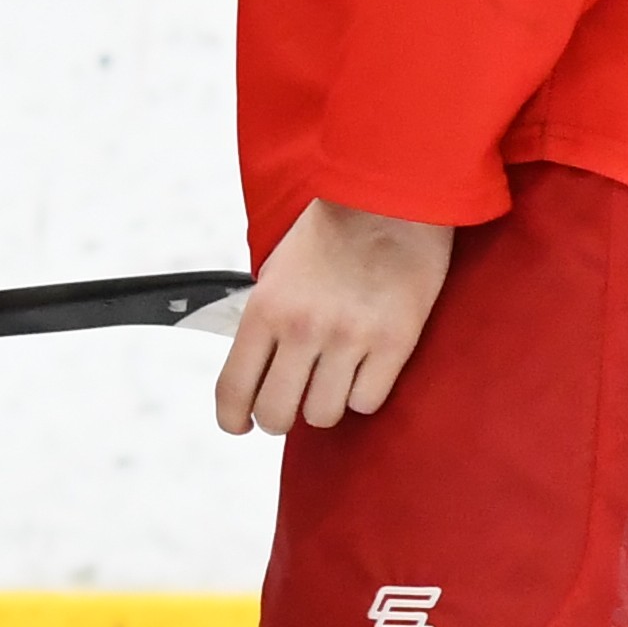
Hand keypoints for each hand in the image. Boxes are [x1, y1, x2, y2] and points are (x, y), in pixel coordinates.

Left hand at [214, 197, 454, 436]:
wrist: (387, 200)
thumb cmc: (329, 234)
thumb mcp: (277, 273)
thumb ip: (266, 322)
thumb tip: (257, 370)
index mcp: (265, 309)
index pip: (234, 387)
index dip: (232, 418)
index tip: (238, 425)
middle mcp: (302, 329)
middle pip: (276, 414)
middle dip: (278, 418)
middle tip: (289, 404)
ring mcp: (350, 339)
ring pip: (323, 415)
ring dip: (323, 405)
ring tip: (330, 381)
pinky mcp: (395, 343)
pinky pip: (367, 402)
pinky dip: (362, 394)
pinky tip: (362, 371)